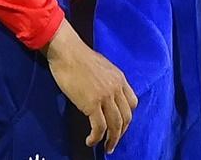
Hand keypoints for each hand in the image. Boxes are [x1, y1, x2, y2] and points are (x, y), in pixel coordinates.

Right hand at [44, 19, 137, 152]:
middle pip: (127, 116)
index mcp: (120, 78)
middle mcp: (116, 88)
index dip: (127, 117)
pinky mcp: (92, 103)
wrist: (68, 52)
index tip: (119, 125)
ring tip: (106, 148)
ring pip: (116, 124)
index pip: (132, 102)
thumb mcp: (102, 67)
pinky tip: (90, 141)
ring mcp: (106, 96)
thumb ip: (108, 81)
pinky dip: (96, 137)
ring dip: (112, 140)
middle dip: (121, 132)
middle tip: (113, 142)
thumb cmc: (80, 58)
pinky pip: (99, 127)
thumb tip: (105, 94)